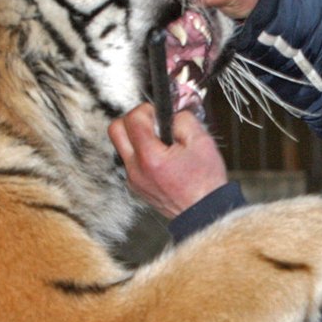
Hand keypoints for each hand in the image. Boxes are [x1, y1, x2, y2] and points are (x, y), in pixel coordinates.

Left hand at [108, 104, 229, 217]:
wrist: (204, 212)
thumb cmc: (205, 182)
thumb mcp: (202, 141)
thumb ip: (183, 119)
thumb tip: (171, 113)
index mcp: (151, 157)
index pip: (133, 118)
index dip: (147, 109)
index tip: (159, 114)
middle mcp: (136, 169)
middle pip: (115, 130)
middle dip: (133, 119)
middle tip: (153, 123)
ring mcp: (133, 179)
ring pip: (122, 145)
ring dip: (138, 137)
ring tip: (161, 142)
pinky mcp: (135, 186)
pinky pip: (130, 161)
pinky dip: (142, 153)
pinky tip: (162, 158)